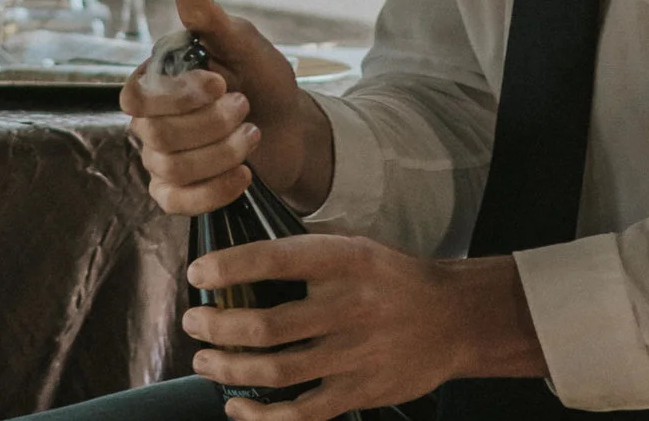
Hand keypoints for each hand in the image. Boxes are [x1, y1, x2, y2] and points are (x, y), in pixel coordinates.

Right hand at [120, 0, 332, 215]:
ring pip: (170, 168)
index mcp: (157, 79)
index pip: (138, 96)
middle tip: (246, 106)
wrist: (292, 127)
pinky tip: (244, 175)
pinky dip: (214, 190)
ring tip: (253, 134)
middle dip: (211, 124)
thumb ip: (213, 23)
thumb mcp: (245, 46)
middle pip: (156, 135)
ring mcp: (161, 157)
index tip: (222, 82)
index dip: (178, 96)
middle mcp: (151, 119)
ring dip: (222, 153)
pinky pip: (175, 202)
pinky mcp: (178, 190)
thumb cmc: (263, 80)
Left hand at [183, 236, 546, 419]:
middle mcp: (348, 307)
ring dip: (230, 368)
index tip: (198, 273)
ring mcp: (354, 355)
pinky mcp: (360, 392)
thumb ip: (306, 249)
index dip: (229, 267)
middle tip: (193, 322)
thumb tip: (243, 249)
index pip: (274, 260)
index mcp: (344, 260)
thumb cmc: (393, 277)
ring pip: (276, 370)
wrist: (455, 318)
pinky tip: (238, 408)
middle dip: (217, 326)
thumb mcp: (356, 244)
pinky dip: (264, 416)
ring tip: (204, 360)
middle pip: (266, 325)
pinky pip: (303, 412)